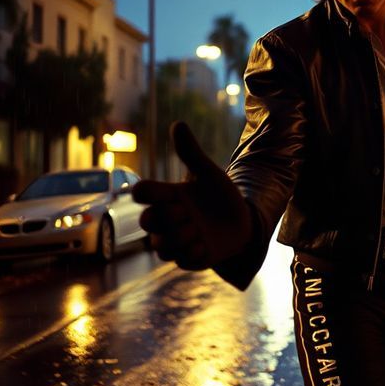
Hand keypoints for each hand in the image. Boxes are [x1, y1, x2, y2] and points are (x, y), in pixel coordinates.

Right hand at [132, 121, 251, 269]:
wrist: (242, 220)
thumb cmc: (219, 194)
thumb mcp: (208, 173)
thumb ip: (191, 152)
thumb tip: (178, 124)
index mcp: (168, 196)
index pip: (142, 193)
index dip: (145, 192)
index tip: (164, 191)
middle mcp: (167, 220)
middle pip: (147, 221)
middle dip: (165, 217)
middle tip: (186, 212)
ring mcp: (177, 241)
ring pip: (161, 246)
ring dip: (180, 237)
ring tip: (198, 230)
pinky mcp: (190, 259)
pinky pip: (181, 261)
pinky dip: (193, 253)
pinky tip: (205, 244)